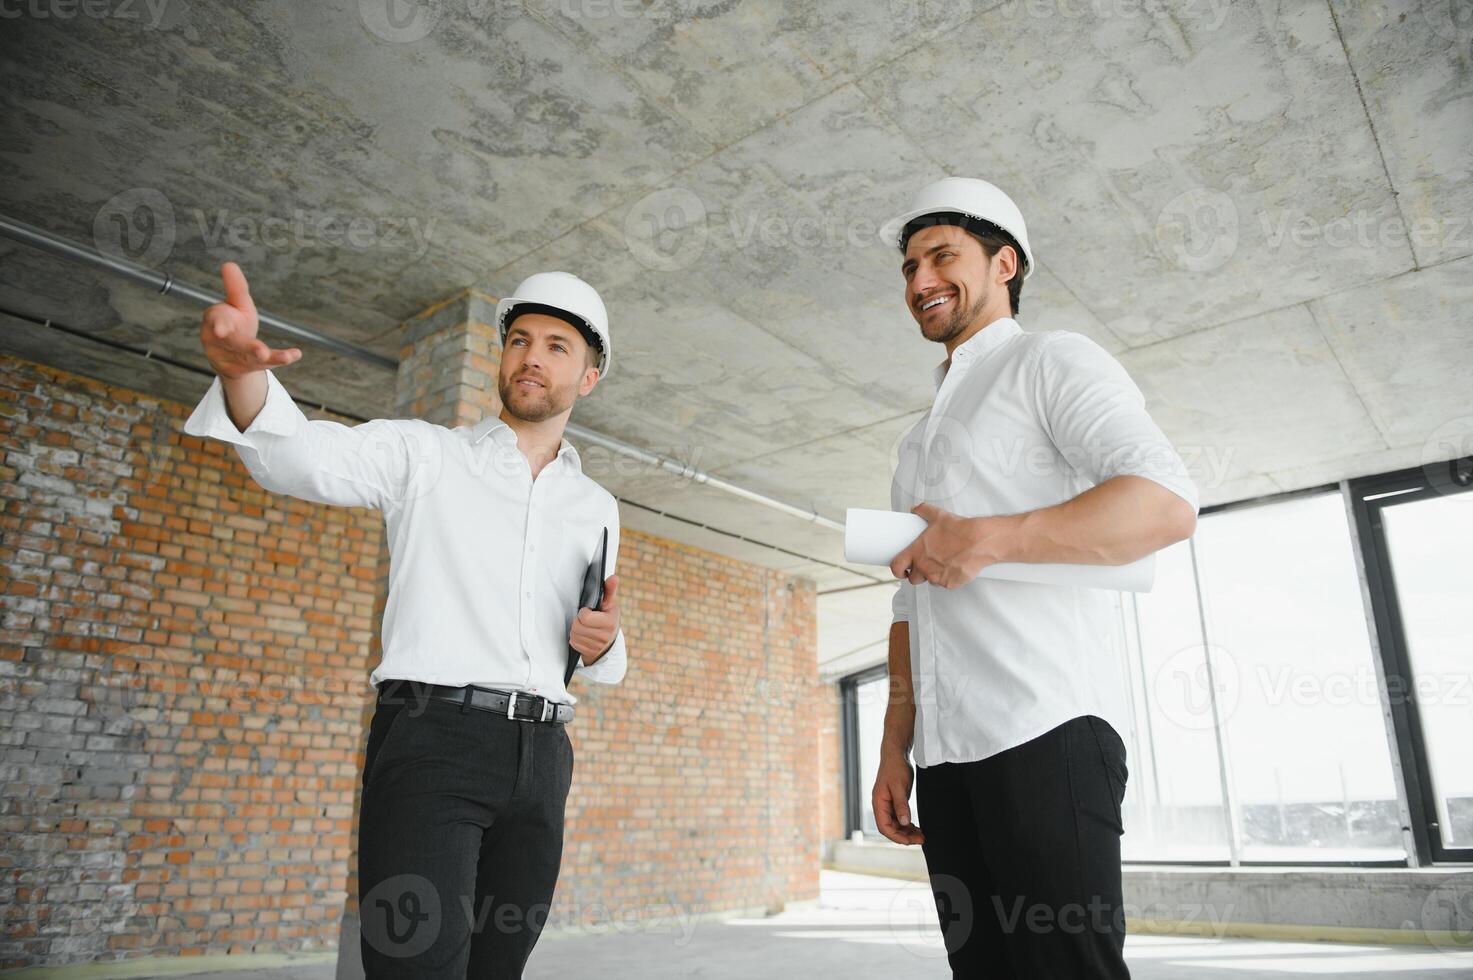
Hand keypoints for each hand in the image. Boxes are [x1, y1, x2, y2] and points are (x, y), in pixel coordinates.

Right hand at [199, 262, 300, 378]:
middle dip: (247, 347)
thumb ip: (235, 287)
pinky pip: (265, 364)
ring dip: (269, 357)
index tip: (221, 329)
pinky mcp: (245, 369)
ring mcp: (232, 358)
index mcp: (216, 321)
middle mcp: (222, 342)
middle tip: (260, 352)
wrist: (229, 353)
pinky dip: (280, 359)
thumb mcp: (235, 303)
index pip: (216, 322)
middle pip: (235, 344)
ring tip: (286, 358)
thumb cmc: (233, 323)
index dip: (219, 325)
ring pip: (251, 358)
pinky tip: (295, 354)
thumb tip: (229, 264)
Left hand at [569, 574, 619, 664]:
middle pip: (577, 626)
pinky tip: (583, 634)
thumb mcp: (610, 603)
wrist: (610, 641)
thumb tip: (613, 578)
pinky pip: (574, 642)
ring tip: (584, 626)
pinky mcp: (589, 652)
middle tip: (584, 619)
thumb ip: (610, 589)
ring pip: (574, 635)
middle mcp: (605, 636)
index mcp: (610, 622)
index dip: (583, 613)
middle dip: (578, 621)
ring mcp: (597, 646)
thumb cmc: (608, 617)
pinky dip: (576, 638)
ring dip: (576, 629)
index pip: (585, 618)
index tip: (588, 610)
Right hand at [872, 747, 922, 844]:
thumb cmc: (895, 768)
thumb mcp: (899, 787)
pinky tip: (916, 827)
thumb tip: (905, 823)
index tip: (910, 841)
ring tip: (921, 836)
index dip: (896, 836)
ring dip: (907, 831)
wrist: (896, 755)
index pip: (884, 827)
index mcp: (879, 803)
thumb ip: (901, 805)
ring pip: (896, 824)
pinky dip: (907, 824)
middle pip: (890, 828)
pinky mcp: (894, 802)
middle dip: (904, 836)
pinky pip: (899, 818)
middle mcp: (881, 806)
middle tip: (921, 839)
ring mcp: (888, 805)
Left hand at [889, 503, 1012, 588]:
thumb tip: (916, 508)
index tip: (901, 571)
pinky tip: (954, 567)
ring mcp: (936, 577)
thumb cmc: (959, 530)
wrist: (978, 541)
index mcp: (916, 551)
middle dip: (918, 574)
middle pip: (913, 578)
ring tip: (944, 563)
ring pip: (930, 581)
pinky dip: (948, 578)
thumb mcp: (939, 516)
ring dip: (934, 575)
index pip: (896, 566)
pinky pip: (945, 584)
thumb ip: (924, 511)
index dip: (896, 570)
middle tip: (927, 565)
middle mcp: (924, 566)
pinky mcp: (949, 584)